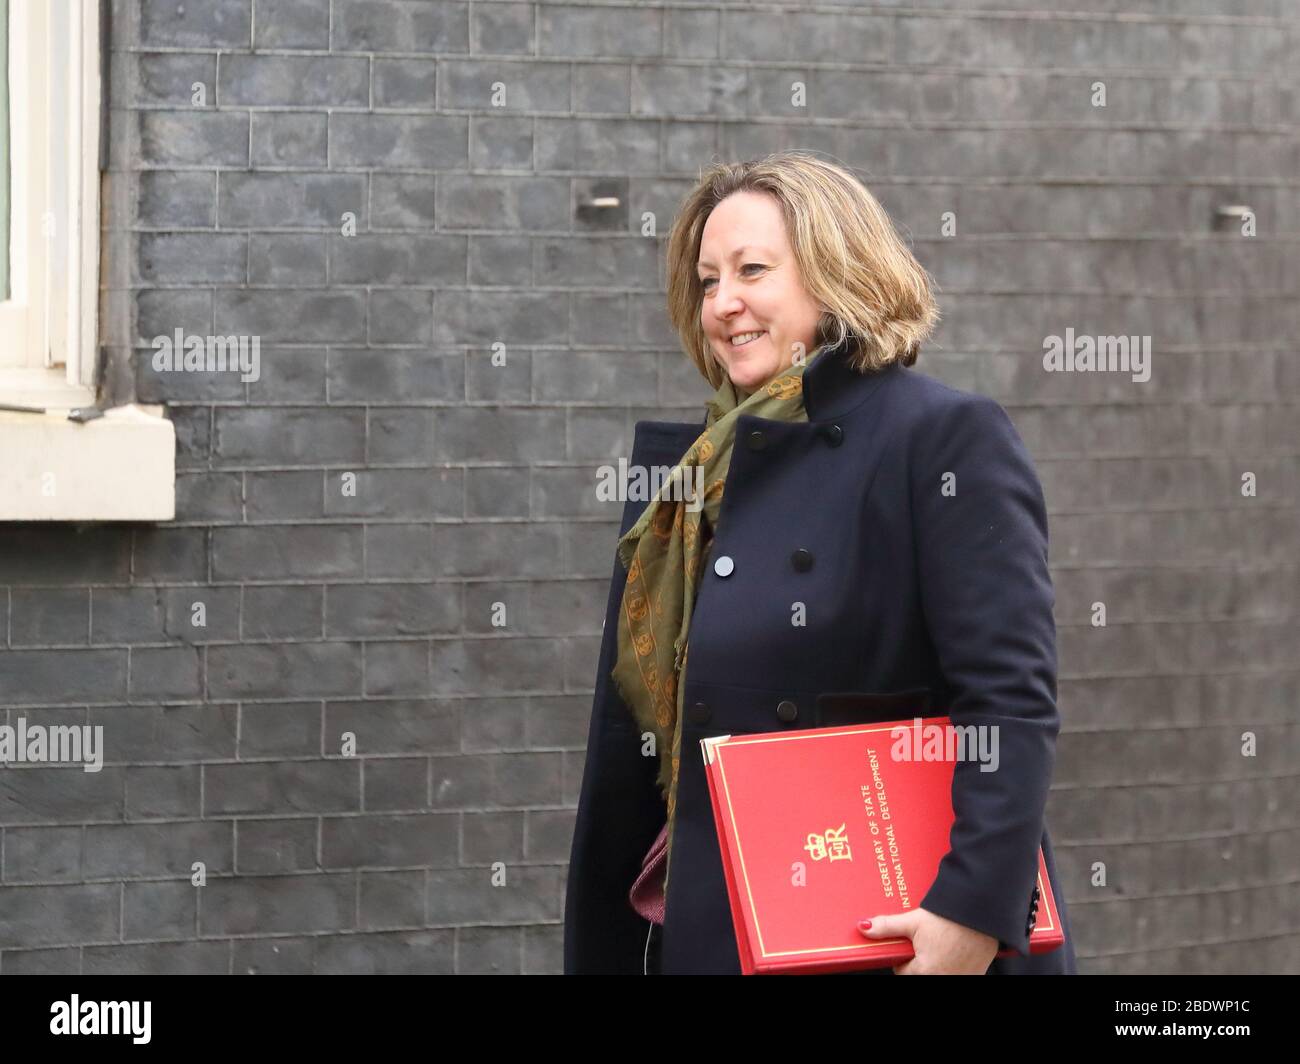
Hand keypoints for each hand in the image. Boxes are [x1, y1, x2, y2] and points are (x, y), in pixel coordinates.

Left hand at [858, 907, 997, 974]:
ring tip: (939, 942)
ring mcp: (960, 979)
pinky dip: (953, 964)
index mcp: (924, 972)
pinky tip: (954, 947)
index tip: (907, 943)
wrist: (982, 913)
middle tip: (924, 941)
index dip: (902, 956)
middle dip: (918, 960)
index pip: (902, 972)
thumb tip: (864, 928)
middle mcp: (943, 979)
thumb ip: (887, 927)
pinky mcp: (975, 975)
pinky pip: (956, 973)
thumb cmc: (949, 918)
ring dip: (936, 962)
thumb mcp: (913, 921)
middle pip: (920, 974)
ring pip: (938, 974)